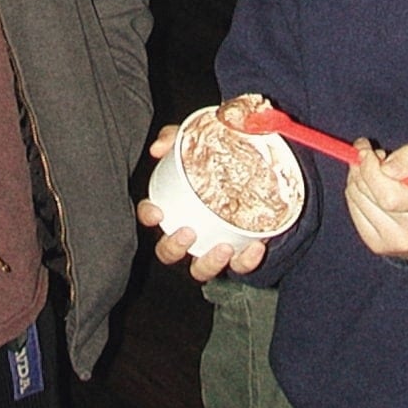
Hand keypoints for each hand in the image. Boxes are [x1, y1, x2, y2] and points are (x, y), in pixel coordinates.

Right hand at [135, 122, 267, 280]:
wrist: (258, 170)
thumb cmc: (217, 159)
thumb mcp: (196, 142)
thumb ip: (175, 138)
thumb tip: (158, 147)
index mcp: (173, 206)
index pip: (150, 215)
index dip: (148, 216)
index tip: (157, 213)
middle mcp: (189, 230)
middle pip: (168, 252)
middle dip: (174, 247)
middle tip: (188, 232)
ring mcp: (212, 244)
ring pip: (200, 269)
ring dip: (208, 263)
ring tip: (222, 247)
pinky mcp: (239, 252)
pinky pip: (240, 266)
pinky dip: (246, 261)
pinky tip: (255, 247)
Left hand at [343, 140, 407, 259]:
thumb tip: (384, 166)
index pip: (388, 194)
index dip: (370, 168)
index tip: (368, 149)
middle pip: (368, 193)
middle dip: (363, 167)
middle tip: (375, 155)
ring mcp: (394, 243)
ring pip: (355, 198)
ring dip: (358, 177)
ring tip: (379, 172)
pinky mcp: (378, 246)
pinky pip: (353, 209)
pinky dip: (357, 193)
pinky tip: (374, 188)